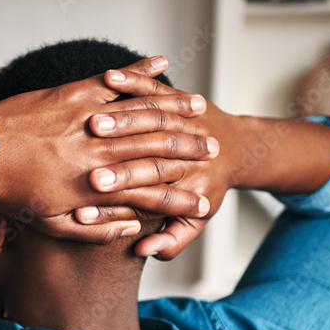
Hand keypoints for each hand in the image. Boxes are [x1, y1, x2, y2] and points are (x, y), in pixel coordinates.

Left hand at [0, 56, 216, 243]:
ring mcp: (86, 118)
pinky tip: (163, 64)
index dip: (179, 201)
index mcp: (94, 185)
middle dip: (189, 150)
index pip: (150, 194)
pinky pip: (115, 80)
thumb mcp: (50, 224)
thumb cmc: (10, 192)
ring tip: (201, 111)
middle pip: (156, 148)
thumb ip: (94, 230)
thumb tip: (131, 231)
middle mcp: (97, 150)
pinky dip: (140, 72)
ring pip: (142, 112)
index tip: (203, 203)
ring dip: (175, 111)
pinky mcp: (73, 92)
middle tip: (214, 149)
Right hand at [84, 68, 240, 258]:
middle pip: (148, 159)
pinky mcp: (178, 99)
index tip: (91, 207)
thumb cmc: (206, 188)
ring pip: (152, 121)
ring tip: (94, 123)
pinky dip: (134, 81)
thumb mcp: (194, 222)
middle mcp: (186, 154)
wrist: (239, 149)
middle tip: (90, 170)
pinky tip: (110, 78)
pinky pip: (155, 90)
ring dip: (122, 121)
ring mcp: (185, 123)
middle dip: (118, 164)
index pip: (150, 195)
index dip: (120, 201)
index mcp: (188, 185)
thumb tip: (146, 251)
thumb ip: (171, 240)